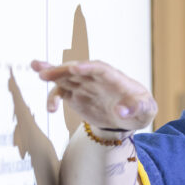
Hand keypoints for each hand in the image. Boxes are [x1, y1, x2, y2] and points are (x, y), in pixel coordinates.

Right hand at [32, 59, 156, 130]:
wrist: (132, 116)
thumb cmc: (141, 108)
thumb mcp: (147, 109)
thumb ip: (137, 108)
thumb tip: (122, 111)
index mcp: (115, 78)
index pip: (100, 68)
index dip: (88, 67)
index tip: (75, 69)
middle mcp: (97, 79)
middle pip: (78, 69)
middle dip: (62, 69)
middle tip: (45, 70)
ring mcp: (85, 86)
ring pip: (66, 77)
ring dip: (52, 73)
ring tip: (37, 70)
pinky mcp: (77, 96)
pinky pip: (62, 94)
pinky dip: (54, 98)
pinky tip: (51, 109)